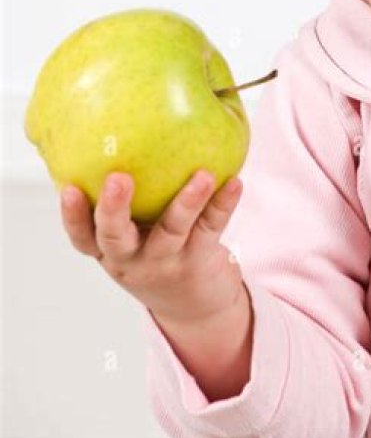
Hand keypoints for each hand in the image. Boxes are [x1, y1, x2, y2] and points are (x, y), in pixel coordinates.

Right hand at [60, 169, 245, 325]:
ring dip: (187, 201)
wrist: (194, 307)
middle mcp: (131, 259)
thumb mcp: (133, 236)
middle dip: (114, 208)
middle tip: (118, 178)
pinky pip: (211, 228)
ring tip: (202, 175)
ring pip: (172, 231)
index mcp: (108, 250)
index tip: (68, 188)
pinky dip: (223, 204)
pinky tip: (234, 182)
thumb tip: (120, 130)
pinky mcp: (198, 262)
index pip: (82, 236)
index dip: (73, 215)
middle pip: (115, 238)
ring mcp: (165, 262)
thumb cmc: (155, 251)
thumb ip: (125, 200)